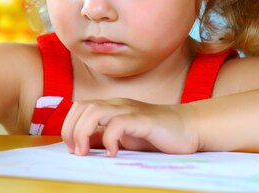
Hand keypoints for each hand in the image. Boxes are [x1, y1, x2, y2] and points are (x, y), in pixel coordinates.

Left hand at [61, 98, 199, 156]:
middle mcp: (118, 104)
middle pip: (82, 107)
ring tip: (86, 153)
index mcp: (111, 107)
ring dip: (84, 132)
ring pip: (95, 111)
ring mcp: (130, 110)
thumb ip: (105, 138)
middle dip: (71, 130)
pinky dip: (110, 139)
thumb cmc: (156, 135)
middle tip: (77, 153)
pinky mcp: (143, 120)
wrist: (188, 128)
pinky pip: (118, 124)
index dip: (69, 126)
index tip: (71, 149)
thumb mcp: (124, 138)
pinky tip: (114, 153)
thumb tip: (81, 148)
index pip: (79, 107)